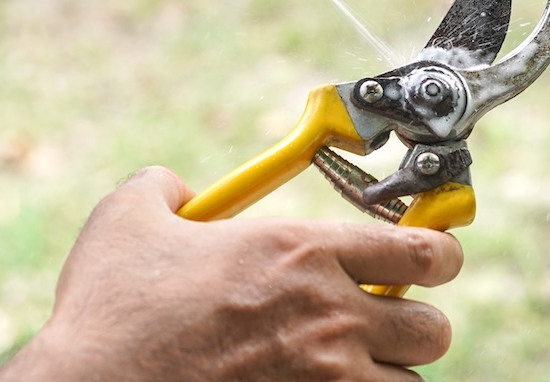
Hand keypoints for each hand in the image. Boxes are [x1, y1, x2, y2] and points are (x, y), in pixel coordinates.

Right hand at [0, 168, 462, 380]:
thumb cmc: (110, 310)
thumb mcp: (128, 219)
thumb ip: (164, 187)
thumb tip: (178, 189)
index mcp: (298, 253)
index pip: (419, 249)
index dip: (440, 251)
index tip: (435, 257)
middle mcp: (327, 315)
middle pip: (433, 326)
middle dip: (417, 322)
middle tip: (386, 319)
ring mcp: (323, 379)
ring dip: (386, 373)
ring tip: (350, 366)